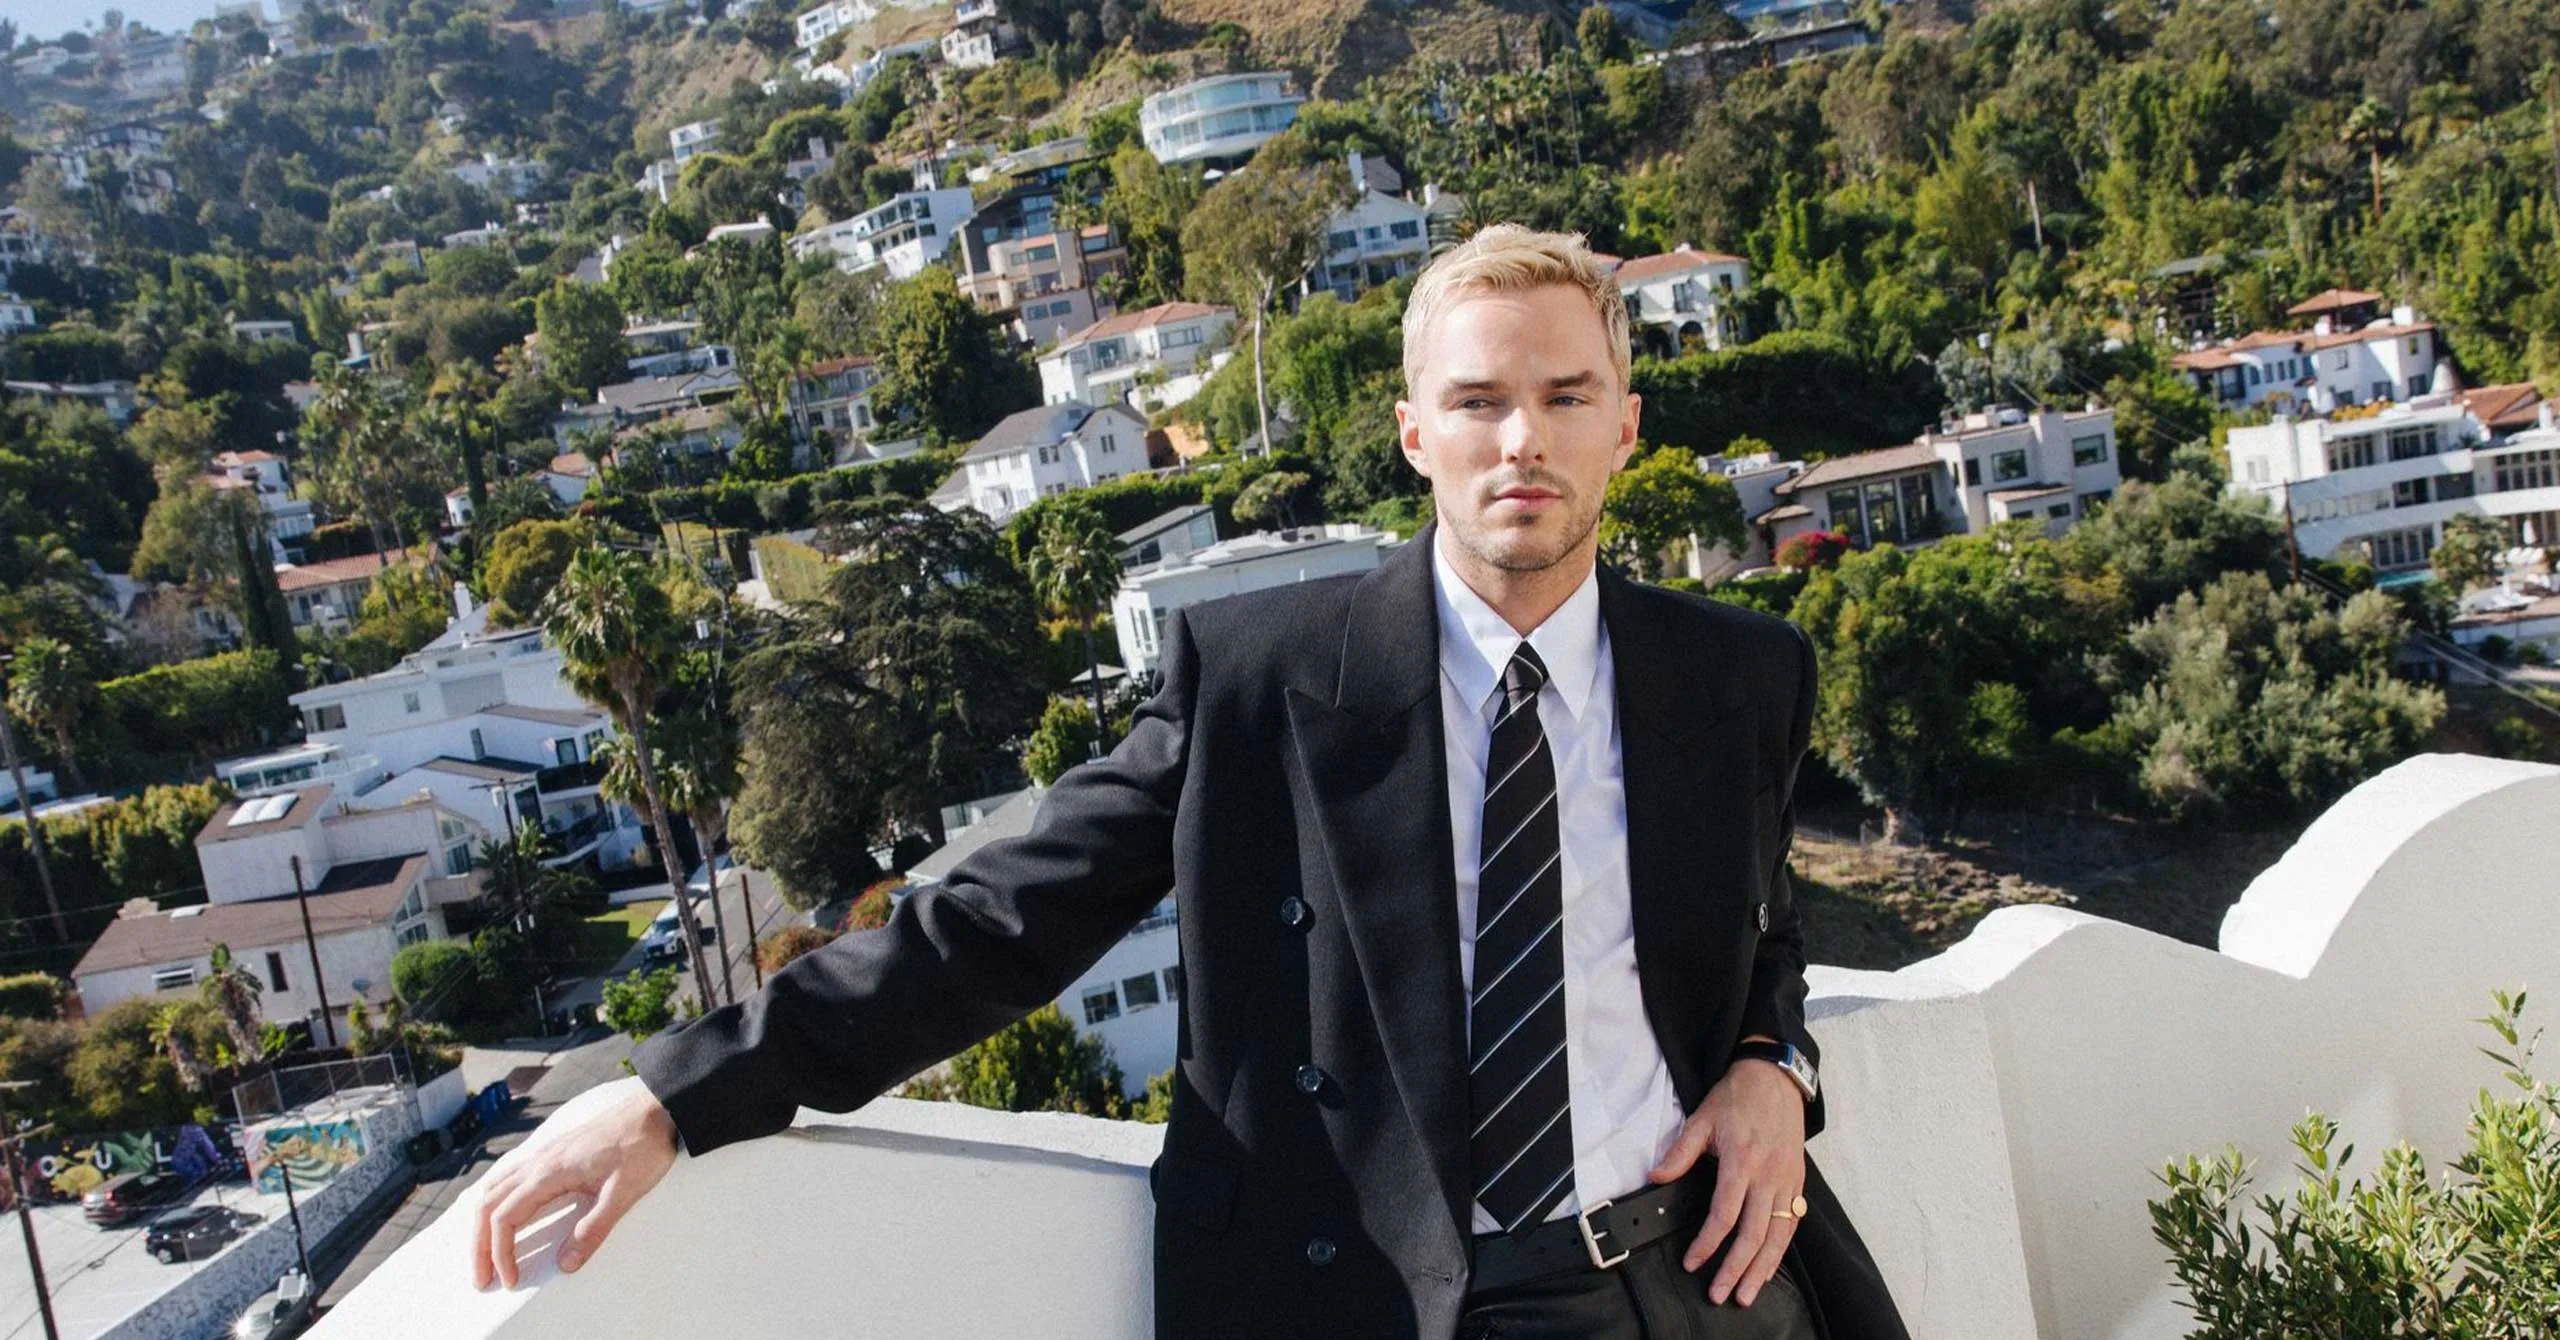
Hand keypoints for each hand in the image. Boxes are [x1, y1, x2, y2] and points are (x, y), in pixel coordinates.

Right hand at [471, 1088, 679, 1289]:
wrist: (656, 1110)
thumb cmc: (643, 1148)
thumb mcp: (624, 1193)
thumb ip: (594, 1229)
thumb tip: (566, 1265)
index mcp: (548, 1172)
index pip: (504, 1217)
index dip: (500, 1253)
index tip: (510, 1280)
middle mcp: (537, 1161)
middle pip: (487, 1205)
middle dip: (478, 1245)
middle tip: (481, 1280)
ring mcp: (543, 1154)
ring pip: (494, 1189)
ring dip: (482, 1223)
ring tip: (485, 1254)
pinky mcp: (553, 1153)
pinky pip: (509, 1177)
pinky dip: (495, 1201)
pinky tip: (503, 1214)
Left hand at [1644, 1049, 1806, 1307]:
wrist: (1775, 1078)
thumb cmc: (1737, 1098)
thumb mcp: (1702, 1118)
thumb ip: (1680, 1152)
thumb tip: (1656, 1176)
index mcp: (1741, 1160)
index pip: (1724, 1214)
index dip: (1707, 1243)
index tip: (1693, 1263)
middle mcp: (1768, 1175)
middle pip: (1753, 1234)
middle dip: (1736, 1269)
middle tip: (1721, 1294)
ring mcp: (1786, 1180)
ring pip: (1777, 1235)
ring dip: (1762, 1269)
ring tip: (1748, 1293)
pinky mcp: (1797, 1182)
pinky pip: (1792, 1223)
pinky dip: (1781, 1249)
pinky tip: (1770, 1267)